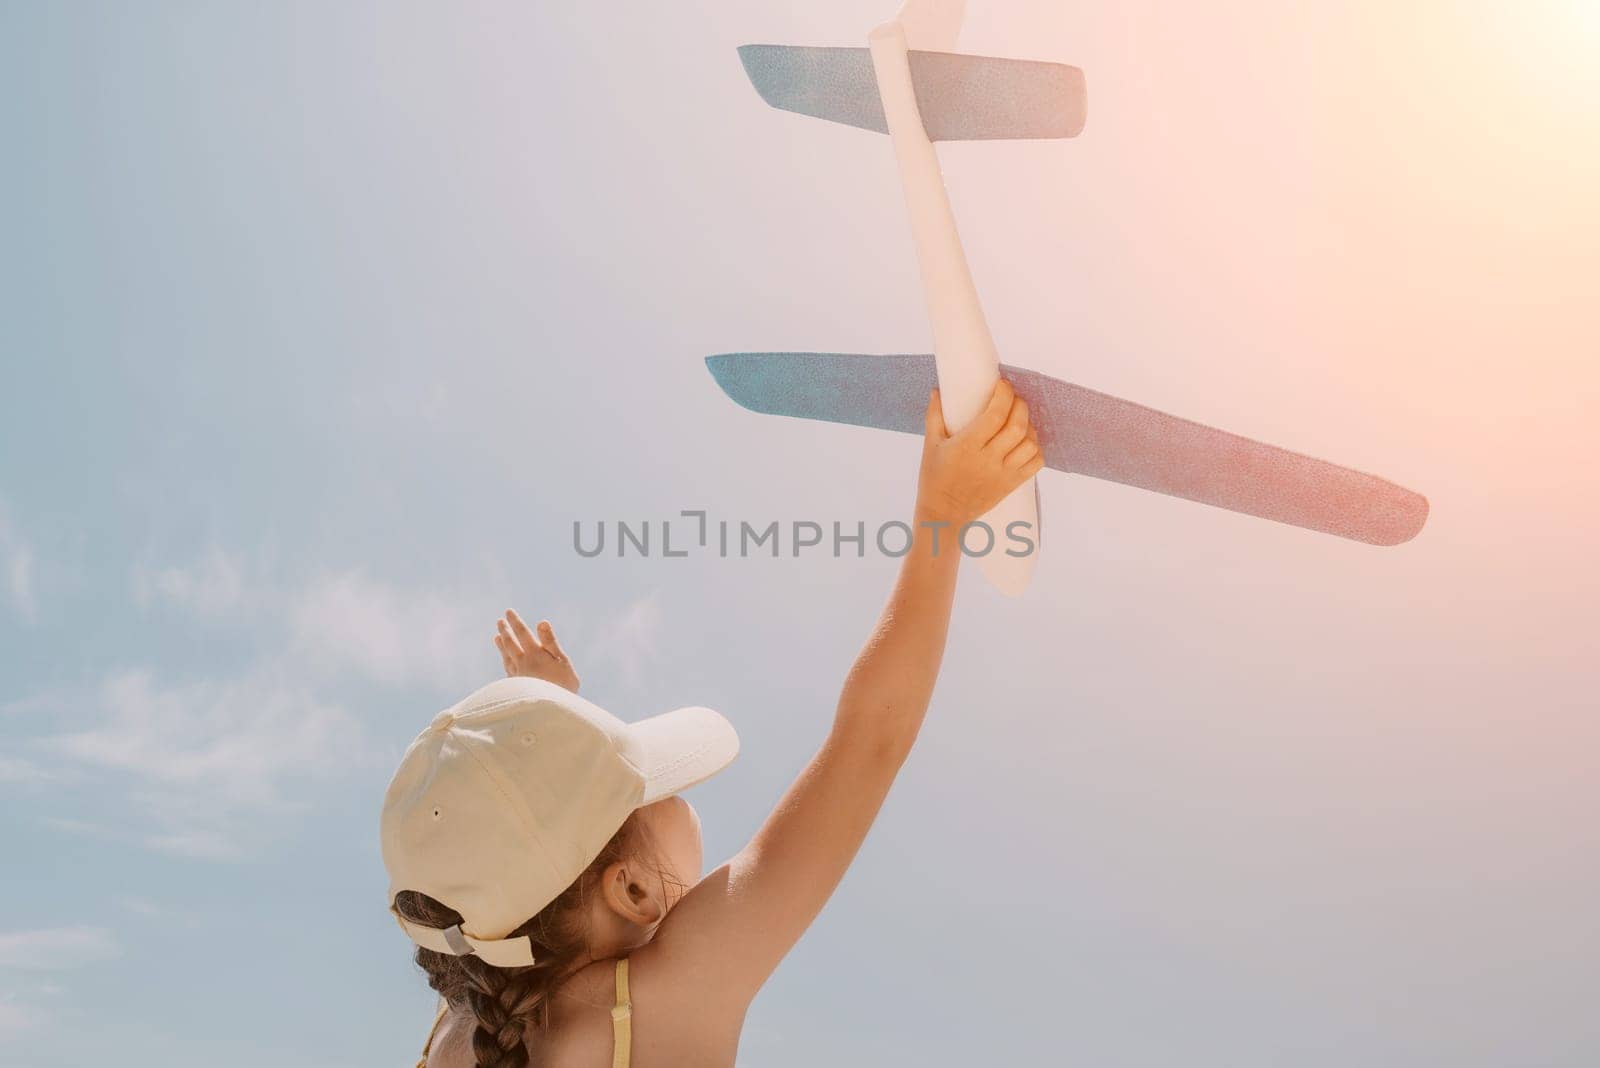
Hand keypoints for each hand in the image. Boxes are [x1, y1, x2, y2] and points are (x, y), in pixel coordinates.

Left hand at [494, 609, 580, 692]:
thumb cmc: (563, 684)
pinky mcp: (516, 685)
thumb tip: (542, 622)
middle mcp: (523, 662)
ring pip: (506, 655)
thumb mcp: (562, 661)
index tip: (509, 611)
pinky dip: (504, 659)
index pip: (522, 633)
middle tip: (500, 620)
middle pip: (510, 643)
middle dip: (505, 630)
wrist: (552, 710)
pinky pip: (507, 668)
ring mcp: (518, 674)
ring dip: (502, 644)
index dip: (515, 622)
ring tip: (497, 636)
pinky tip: (505, 659)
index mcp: (535, 654)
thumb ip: (550, 642)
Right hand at [914, 379, 1043, 527]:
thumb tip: (937, 390)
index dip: (1004, 394)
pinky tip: (1025, 442)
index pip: (995, 414)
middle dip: (1020, 405)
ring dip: (1029, 427)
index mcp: (967, 446)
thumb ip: (934, 416)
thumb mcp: (930, 445)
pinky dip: (1036, 449)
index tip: (1002, 384)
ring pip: (1030, 444)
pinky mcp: (1011, 485)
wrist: (943, 514)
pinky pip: (1035, 464)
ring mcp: (1002, 474)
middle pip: (1017, 426)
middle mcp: (988, 459)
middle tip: (1012, 398)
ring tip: (1018, 421)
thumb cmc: (934, 478)